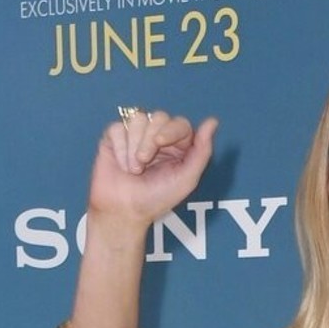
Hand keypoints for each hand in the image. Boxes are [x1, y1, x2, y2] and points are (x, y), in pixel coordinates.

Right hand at [88, 109, 218, 226]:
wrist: (125, 210)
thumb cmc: (157, 198)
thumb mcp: (186, 179)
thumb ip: (202, 152)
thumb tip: (213, 121)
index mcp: (179, 147)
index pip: (180, 124)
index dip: (171, 129)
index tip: (160, 141)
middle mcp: (159, 137)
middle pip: (159, 117)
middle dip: (150, 139)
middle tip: (145, 161)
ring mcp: (137, 135)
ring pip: (138, 119)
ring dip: (135, 145)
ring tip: (134, 168)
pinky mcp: (115, 136)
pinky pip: (118, 127)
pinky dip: (121, 148)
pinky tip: (123, 164)